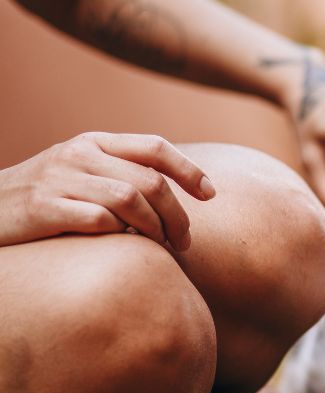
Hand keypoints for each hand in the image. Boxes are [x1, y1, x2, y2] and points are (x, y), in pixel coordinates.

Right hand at [0, 132, 214, 250]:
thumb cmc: (43, 199)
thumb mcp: (80, 174)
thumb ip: (120, 175)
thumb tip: (174, 197)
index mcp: (93, 142)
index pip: (155, 147)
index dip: (189, 170)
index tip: (211, 195)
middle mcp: (78, 154)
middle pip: (151, 181)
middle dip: (178, 215)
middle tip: (185, 242)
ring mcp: (59, 179)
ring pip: (131, 200)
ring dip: (156, 229)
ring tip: (163, 248)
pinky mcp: (43, 208)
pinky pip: (99, 221)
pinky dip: (120, 236)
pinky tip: (123, 246)